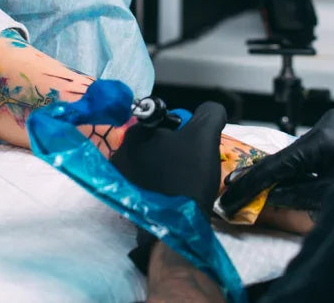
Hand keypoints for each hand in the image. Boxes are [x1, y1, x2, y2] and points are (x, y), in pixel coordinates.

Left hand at [112, 102, 226, 214]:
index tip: (196, 147)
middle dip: (177, 149)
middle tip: (193, 165)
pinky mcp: (127, 197)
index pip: (165, 121)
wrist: (177, 224)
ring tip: (186, 181)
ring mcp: (121, 177)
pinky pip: (148, 181)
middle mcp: (121, 151)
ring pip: (153, 162)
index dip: (186, 130)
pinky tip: (176, 192)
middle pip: (158, 141)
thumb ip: (209, 114)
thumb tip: (212, 109)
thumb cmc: (188, 175)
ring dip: (169, 166)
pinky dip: (162, 183)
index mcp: (134, 132)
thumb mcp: (204, 136)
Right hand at [219, 108, 333, 217]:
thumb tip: (270, 195)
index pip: (276, 165)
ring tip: (265, 191)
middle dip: (267, 178)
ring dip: (289, 173)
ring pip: (303, 153)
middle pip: (288, 156)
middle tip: (239, 194)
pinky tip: (295, 180)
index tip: (227, 197)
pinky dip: (306, 167)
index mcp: (323, 138)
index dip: (250, 185)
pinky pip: (317, 149)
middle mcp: (328, 123)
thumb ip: (297, 195)